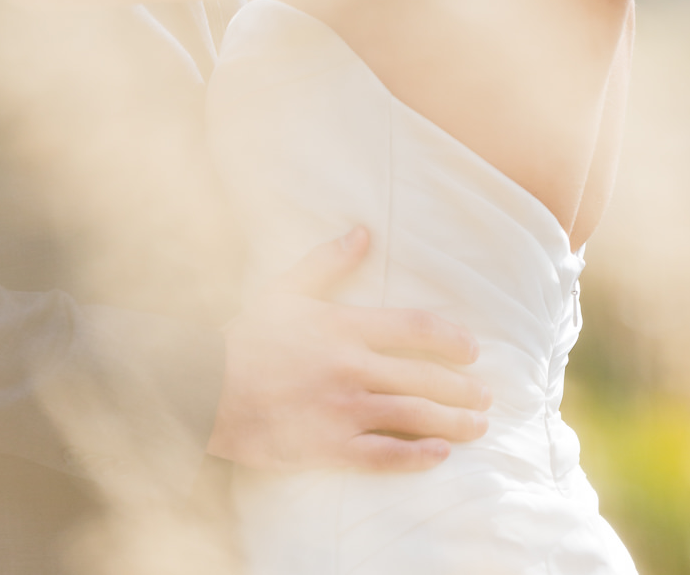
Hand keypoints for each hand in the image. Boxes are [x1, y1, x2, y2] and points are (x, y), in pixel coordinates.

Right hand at [208, 227, 490, 472]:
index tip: (473, 349)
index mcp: (343, 327)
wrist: (203, 386)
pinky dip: (416, 457)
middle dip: (462, 388)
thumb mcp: (284, 290)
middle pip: (423, 377)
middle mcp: (351, 368)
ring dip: (452, 422)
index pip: (413, 329)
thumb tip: (362, 232)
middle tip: (486, 396)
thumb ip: (327, 263)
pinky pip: (383, 456)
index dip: (450, 339)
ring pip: (413, 416)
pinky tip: (440, 456)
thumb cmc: (244, 336)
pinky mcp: (328, 447)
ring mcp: (342, 410)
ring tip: (478, 426)